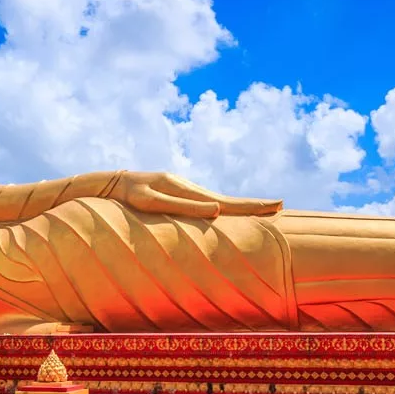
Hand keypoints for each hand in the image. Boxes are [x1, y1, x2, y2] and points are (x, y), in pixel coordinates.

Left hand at [108, 171, 281, 218]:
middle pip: (228, 200)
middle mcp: (190, 187)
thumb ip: (183, 207)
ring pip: (219, 200)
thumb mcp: (153, 202)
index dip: (252, 207)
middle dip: (254, 205)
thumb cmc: (130, 196)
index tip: (276, 205)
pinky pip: (207, 202)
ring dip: (241, 207)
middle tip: (280, 205)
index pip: (227, 202)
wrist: (114, 182)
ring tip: (264, 209)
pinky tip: (229, 211)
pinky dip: (224, 206)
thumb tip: (217, 211)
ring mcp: (185, 190)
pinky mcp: (179, 193)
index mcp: (188, 190)